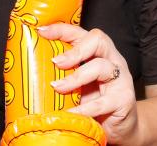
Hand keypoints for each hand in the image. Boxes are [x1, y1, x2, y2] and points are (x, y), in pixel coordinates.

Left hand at [38, 23, 140, 144]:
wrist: (121, 126)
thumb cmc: (96, 102)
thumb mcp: (79, 85)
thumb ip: (64, 76)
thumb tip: (32, 76)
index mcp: (98, 53)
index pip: (81, 34)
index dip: (62, 30)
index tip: (42, 31)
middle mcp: (112, 60)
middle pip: (98, 40)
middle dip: (76, 50)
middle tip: (56, 62)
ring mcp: (121, 78)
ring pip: (102, 66)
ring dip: (77, 77)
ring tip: (59, 87)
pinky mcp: (124, 99)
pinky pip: (103, 101)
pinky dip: (84, 108)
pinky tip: (72, 113)